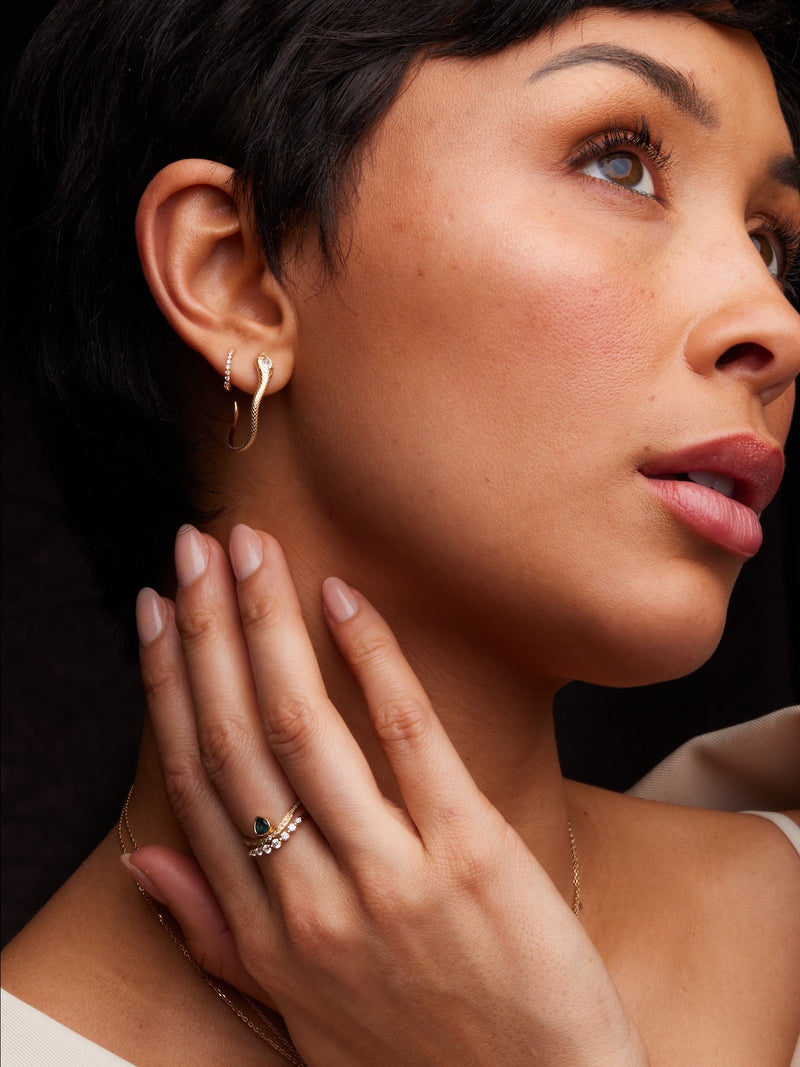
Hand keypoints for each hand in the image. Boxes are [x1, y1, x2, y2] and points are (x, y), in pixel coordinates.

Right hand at [127, 523, 648, 1065]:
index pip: (197, 782)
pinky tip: (345, 597)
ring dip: (268, 626)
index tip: (159, 614)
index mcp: (266, 934)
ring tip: (250, 549)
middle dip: (209, 631)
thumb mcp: (299, 1016)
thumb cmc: (418, 1059)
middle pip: (238, 739)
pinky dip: (372, 659)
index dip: (170, 686)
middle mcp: (310, 901)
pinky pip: (409, 737)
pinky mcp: (469, 855)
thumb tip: (148, 857)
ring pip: (303, 729)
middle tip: (194, 548)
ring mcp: (389, 876)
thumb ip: (219, 931)